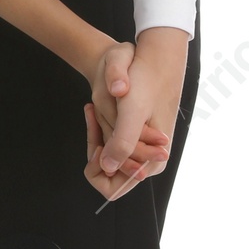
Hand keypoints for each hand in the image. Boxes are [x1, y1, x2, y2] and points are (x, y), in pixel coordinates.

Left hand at [90, 28, 187, 191]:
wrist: (156, 59)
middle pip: (107, 170)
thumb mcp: (131, 112)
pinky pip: (108, 140)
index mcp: (151, 163)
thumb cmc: (146, 82)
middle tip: (94, 118)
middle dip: (96, 147)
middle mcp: (148, 161)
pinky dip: (98, 126)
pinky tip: (93, 107)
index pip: (111, 189)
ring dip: (96, 133)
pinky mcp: (135, 135)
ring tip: (93, 107)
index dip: (98, 171)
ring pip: (105, 153)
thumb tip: (106, 168)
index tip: (97, 146)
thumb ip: (122, 144)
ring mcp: (141, 148)